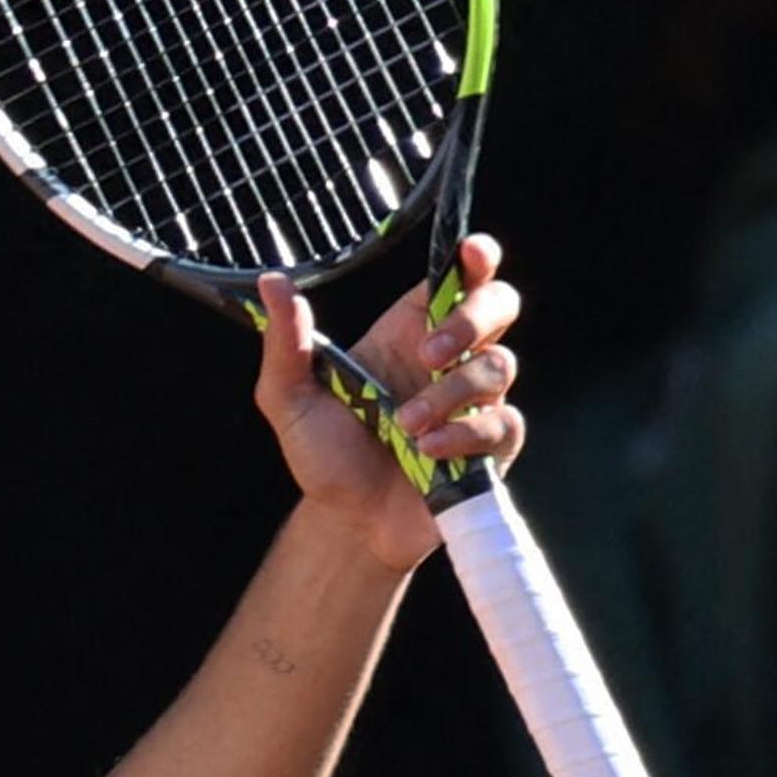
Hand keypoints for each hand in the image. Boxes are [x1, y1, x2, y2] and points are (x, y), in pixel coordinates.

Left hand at [250, 235, 526, 574]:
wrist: (346, 524)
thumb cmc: (325, 456)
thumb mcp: (290, 398)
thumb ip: (286, 343)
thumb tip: (273, 285)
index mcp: (405, 334)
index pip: (454, 279)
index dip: (473, 258)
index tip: (470, 252)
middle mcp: (448, 360)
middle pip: (499, 305)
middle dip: (472, 318)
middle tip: (429, 353)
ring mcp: (475, 401)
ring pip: (499, 366)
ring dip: (450, 395)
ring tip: (405, 427)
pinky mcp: (493, 444)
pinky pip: (503, 422)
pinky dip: (465, 435)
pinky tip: (429, 451)